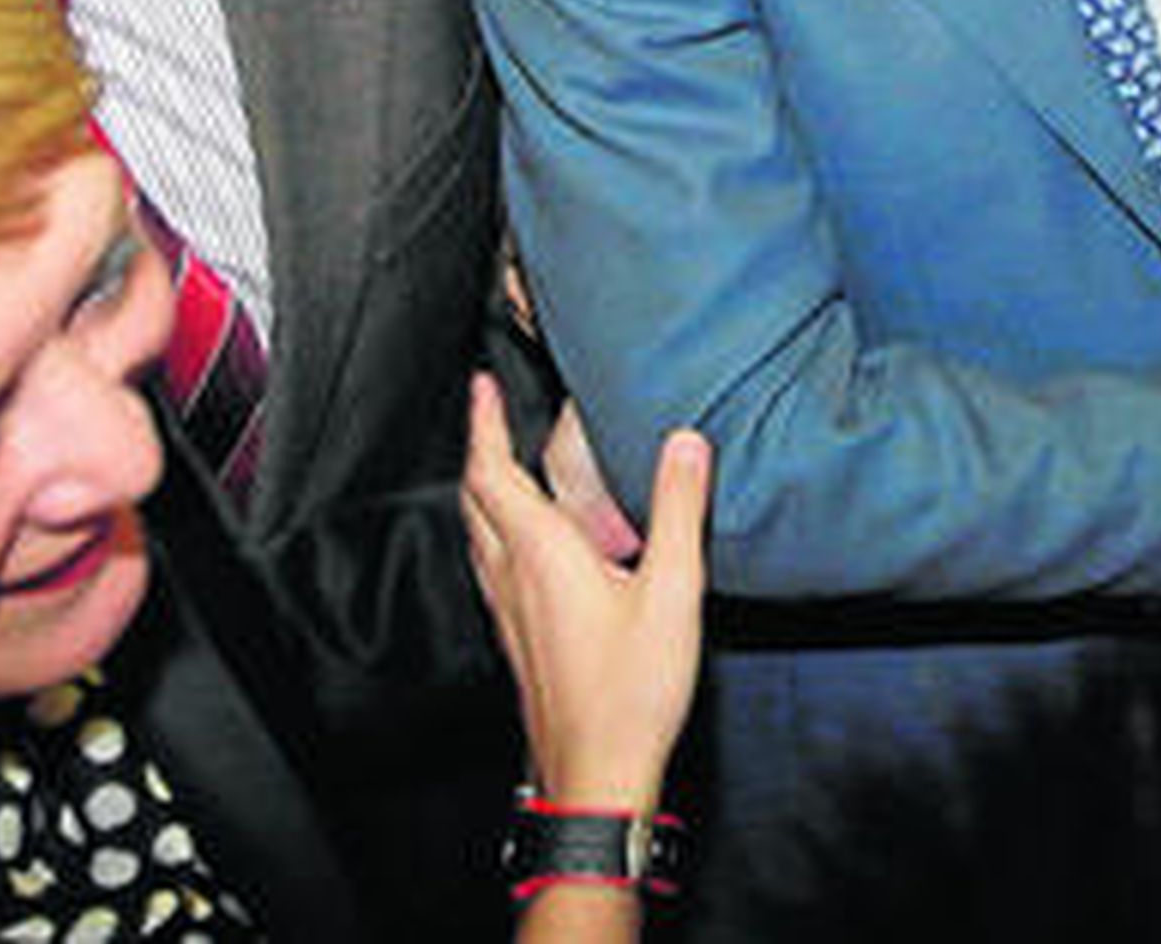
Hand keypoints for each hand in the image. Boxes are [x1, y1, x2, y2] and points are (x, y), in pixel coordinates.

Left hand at [462, 373, 709, 811]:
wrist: (596, 776)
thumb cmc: (631, 695)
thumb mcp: (672, 593)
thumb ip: (678, 510)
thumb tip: (686, 442)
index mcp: (540, 553)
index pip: (492, 471)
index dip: (483, 422)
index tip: (482, 385)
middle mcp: (513, 578)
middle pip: (474, 499)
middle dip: (479, 447)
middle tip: (488, 413)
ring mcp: (509, 614)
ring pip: (478, 535)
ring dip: (484, 490)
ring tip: (503, 467)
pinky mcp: (518, 641)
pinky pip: (492, 569)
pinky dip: (498, 532)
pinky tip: (527, 548)